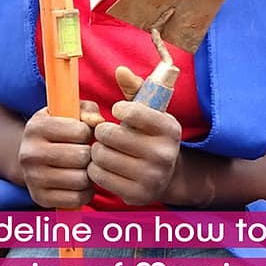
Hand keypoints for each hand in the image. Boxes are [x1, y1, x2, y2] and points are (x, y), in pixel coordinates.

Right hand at [18, 102, 99, 208]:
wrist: (34, 157)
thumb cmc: (60, 130)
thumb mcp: (70, 111)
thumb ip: (88, 111)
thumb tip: (98, 122)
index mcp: (36, 127)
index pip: (80, 131)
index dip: (88, 133)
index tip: (83, 134)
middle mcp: (29, 153)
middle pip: (82, 157)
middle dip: (90, 155)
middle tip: (86, 154)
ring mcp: (32, 178)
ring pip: (81, 179)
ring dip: (90, 175)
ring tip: (84, 168)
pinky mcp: (39, 199)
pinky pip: (77, 199)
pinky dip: (85, 192)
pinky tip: (81, 183)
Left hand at [87, 67, 183, 205]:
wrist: (165, 176)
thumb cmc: (149, 136)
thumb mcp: (150, 111)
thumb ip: (135, 89)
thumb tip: (120, 70)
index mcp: (169, 129)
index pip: (133, 112)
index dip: (119, 109)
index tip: (119, 112)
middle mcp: (164, 154)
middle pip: (110, 135)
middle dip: (102, 132)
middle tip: (106, 133)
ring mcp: (151, 177)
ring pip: (101, 156)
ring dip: (97, 151)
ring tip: (104, 149)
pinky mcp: (136, 195)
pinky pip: (99, 176)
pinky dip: (95, 169)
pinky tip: (105, 166)